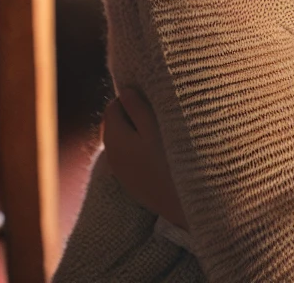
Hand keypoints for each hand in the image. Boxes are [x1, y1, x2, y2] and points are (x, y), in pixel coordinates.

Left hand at [101, 87, 186, 228]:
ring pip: (124, 141)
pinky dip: (142, 148)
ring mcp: (122, 172)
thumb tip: (125, 91)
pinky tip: (163, 150)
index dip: (132, 98)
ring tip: (165, 129)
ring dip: (138, 131)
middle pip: (116, 124)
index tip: (155, 98)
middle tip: (161, 111)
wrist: (182, 203)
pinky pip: (132, 157)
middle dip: (133, 114)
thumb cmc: (171, 159)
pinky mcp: (133, 183)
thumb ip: (138, 108)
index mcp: (114, 138)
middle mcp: (112, 155)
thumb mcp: (156, 127)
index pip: (113, 107)